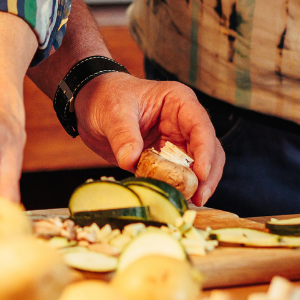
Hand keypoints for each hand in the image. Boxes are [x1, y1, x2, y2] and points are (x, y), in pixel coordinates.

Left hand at [74, 74, 225, 204]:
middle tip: (199, 197)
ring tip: (192, 203)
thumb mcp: (113, 111)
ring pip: (200, 166)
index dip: (205, 151)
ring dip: (198, 184)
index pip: (200, 126)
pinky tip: (177, 201)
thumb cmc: (106, 97)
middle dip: (207, 174)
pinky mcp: (166, 160)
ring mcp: (177, 142)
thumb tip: (130, 160)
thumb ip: (123, 135)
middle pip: (209, 149)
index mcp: (179, 102)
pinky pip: (179, 176)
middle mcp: (184, 122)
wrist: (90, 104)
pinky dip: (180, 188)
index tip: (200, 174)